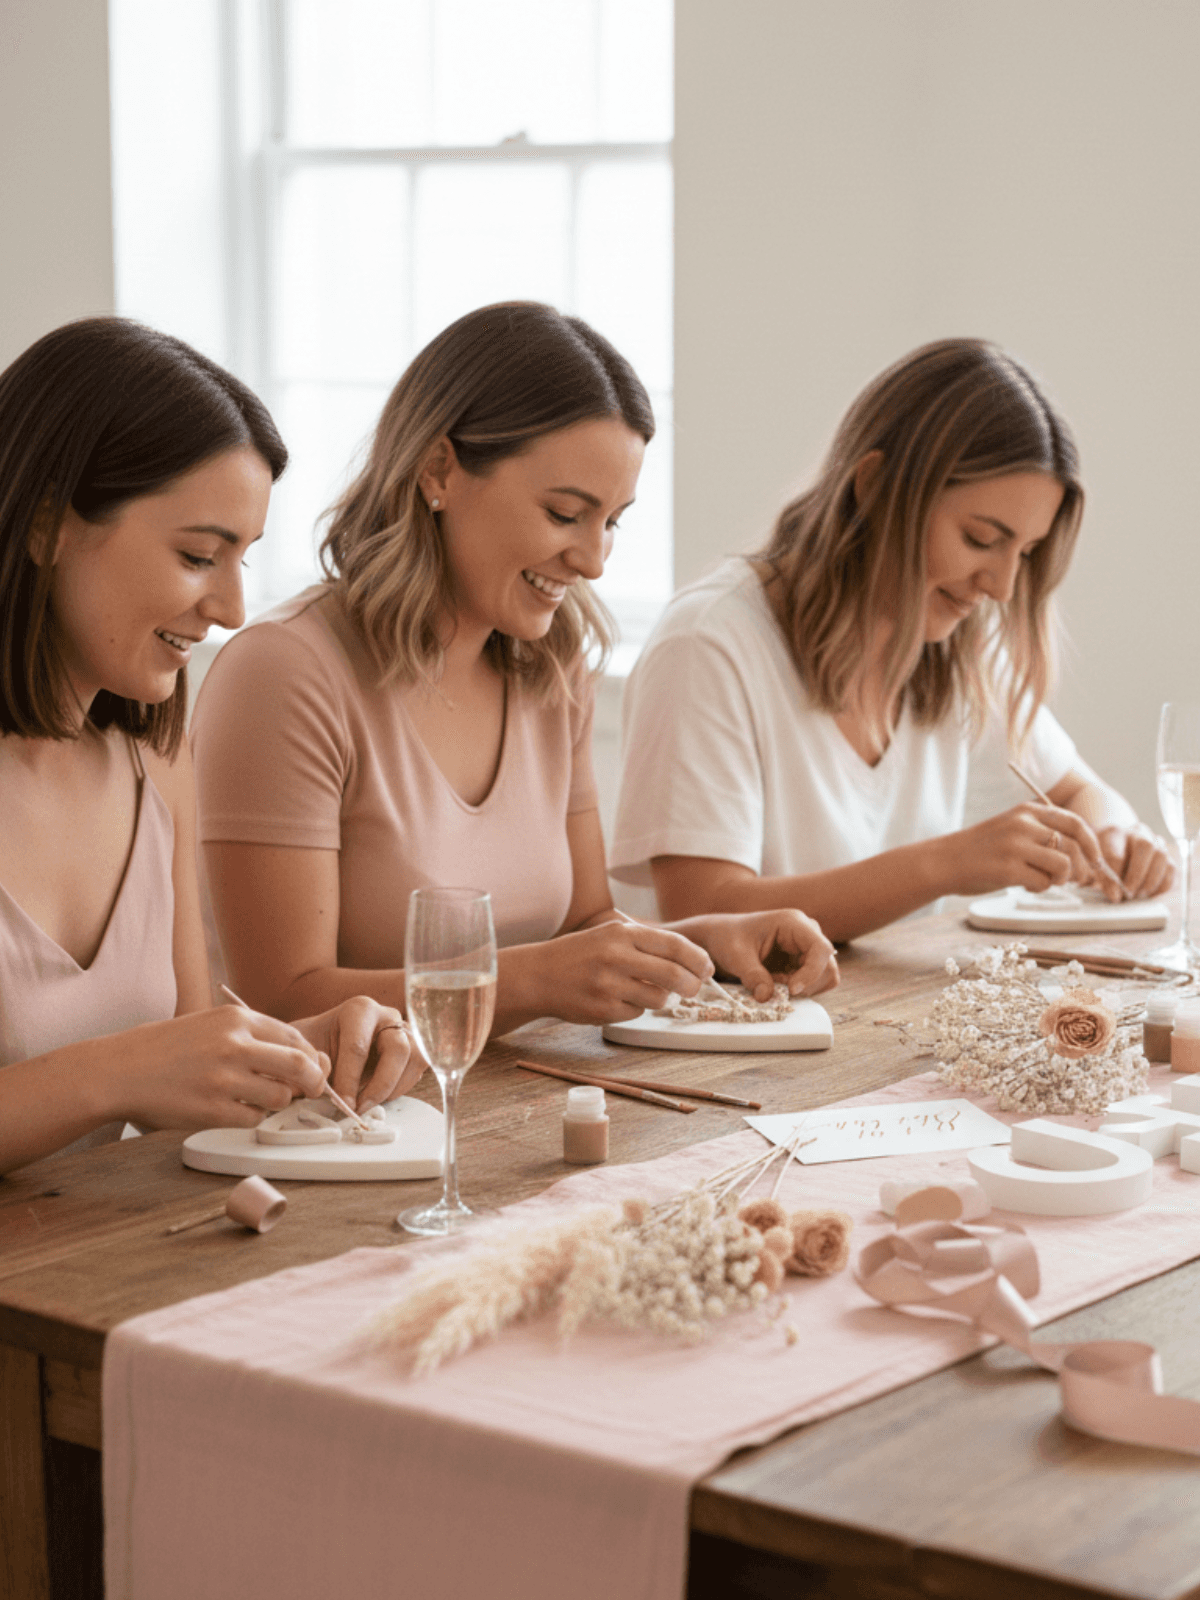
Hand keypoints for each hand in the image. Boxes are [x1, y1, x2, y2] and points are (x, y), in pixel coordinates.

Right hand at [112, 1006, 331, 1130]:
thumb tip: (298, 1058)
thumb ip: (250, 1037)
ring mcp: (224, 1078)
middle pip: (301, 1066)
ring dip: (276, 1102)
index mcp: (236, 1019)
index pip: (295, 1038)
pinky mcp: (212, 1110)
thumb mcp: (210, 1025)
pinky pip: (253, 1119)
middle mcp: (234, 1045)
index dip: (311, 1059)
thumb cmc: (164, 1049)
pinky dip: (250, 1117)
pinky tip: (233, 1109)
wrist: (119, 1070)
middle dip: (313, 1082)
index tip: (313, 1070)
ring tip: (257, 1099)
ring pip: (280, 1097)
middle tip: (312, 1091)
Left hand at [293, 997, 419, 1109]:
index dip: (349, 1079)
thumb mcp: (303, 1049)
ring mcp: (404, 1031)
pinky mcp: (413, 1048)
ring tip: (368, 1104)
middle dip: (379, 1085)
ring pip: (415, 1059)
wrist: (329, 1042)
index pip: (358, 1046)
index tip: (341, 1103)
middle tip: (359, 1107)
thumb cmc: (317, 1044)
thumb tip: (311, 1087)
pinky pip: (418, 1071)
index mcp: (359, 1010)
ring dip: (393, 1088)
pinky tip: (376, 1097)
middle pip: (397, 1049)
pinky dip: (399, 1089)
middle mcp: (387, 1016)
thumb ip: (306, 1065)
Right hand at [531, 920, 715, 1023]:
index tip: (708, 968)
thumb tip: (693, 960)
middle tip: (694, 987)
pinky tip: (618, 999)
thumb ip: (647, 942)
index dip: (698, 959)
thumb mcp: (611, 935)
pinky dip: (636, 1008)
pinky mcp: (602, 1010)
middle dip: (691, 984)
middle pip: (673, 974)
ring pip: (658, 998)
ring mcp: (608, 985)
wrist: (539, 975)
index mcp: (621, 933)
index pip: (674, 945)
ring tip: (645, 990)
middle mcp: (615, 957)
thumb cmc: (582, 954)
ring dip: (661, 998)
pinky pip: (637, 1013)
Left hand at [682, 910, 838, 1000]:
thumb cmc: (727, 939)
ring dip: (803, 988)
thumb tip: (766, 997)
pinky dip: (800, 989)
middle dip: (807, 984)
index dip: (812, 972)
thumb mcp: (735, 956)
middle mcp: (806, 932)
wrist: (722, 938)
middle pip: (827, 965)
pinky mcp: (804, 961)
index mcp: (793, 922)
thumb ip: (752, 975)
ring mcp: (807, 947)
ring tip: (774, 982)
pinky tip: (777, 982)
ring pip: (824, 976)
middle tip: (778, 988)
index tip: (791, 990)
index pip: (820, 948)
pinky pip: (814, 982)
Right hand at [946, 803, 1124, 900]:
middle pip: (1073, 846)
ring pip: (1063, 865)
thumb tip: (1083, 857)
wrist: (943, 861)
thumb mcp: (1012, 829)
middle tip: (1077, 881)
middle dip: (1082, 868)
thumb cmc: (981, 850)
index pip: (1075, 823)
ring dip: (1060, 879)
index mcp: (1027, 811)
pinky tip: (1022, 884)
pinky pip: (1042, 883)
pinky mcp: (1008, 869)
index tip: (1097, 860)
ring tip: (1043, 880)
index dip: (1092, 844)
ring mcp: (1015, 846)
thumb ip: (1042, 834)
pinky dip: (1039, 888)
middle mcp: (1023, 824)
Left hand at [1096, 823, 1174, 899]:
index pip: (1116, 853)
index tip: (1114, 895)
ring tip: (1139, 895)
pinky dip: (1162, 884)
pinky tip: (1150, 894)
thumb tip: (1114, 895)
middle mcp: (1137, 832)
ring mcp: (1154, 841)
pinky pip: (1171, 868)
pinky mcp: (1166, 854)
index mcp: (1114, 833)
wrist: (1115, 845)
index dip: (1115, 877)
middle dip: (1138, 874)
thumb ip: (1100, 877)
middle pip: (1146, 846)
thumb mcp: (1092, 865)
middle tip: (1129, 893)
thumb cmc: (1102, 858)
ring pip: (1161, 856)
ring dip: (1151, 880)